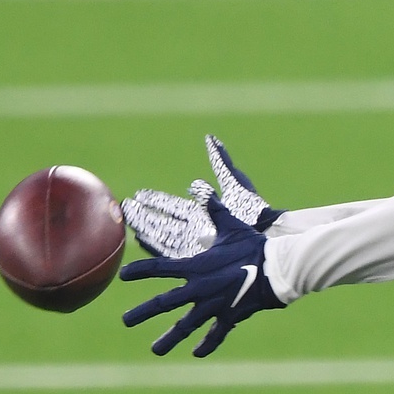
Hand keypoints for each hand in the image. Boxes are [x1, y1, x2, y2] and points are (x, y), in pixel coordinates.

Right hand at [120, 134, 283, 257]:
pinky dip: (157, 245)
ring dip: (145, 227)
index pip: (172, 205)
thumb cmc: (255, 208)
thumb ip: (221, 161)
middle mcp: (195, 227)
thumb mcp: (234, 182)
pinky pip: (174, 251)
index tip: (139, 193)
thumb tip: (210, 138)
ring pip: (164, 235)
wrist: (268, 231)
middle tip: (124, 206)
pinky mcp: (200, 256)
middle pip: (163, 220)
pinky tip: (142, 239)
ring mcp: (197, 243)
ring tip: (127, 222)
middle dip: (144, 213)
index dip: (155, 199)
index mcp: (202, 212)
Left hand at [120, 195, 285, 356]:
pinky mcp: (231, 316)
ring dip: (170, 338)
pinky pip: (216, 333)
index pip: (160, 268)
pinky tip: (197, 353)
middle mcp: (200, 288)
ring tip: (155, 350)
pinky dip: (207, 344)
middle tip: (126, 321)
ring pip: (186, 325)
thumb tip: (204, 189)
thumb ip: (215, 210)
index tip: (124, 276)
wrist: (278, 267)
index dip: (140, 271)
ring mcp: (214, 304)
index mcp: (197, 266)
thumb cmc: (255, 245)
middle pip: (165, 303)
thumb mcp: (233, 226)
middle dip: (143, 312)